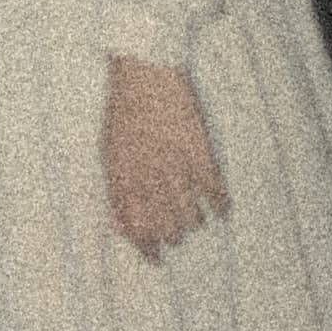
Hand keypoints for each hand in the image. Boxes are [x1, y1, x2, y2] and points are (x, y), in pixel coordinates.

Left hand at [102, 55, 226, 262]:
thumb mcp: (109, 151)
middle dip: (171, 235)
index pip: (135, 230)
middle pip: (165, 228)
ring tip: (194, 216)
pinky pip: (215, 193)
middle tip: (176, 233)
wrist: (145, 70)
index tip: (156, 260)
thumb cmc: (124, 110)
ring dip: (193, 221)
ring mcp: (175, 167)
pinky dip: (221, 205)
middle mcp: (147, 178)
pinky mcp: (200, 153)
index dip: (146, 249)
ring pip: (190, 216)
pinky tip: (222, 208)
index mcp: (122, 178)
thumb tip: (120, 230)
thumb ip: (115, 192)